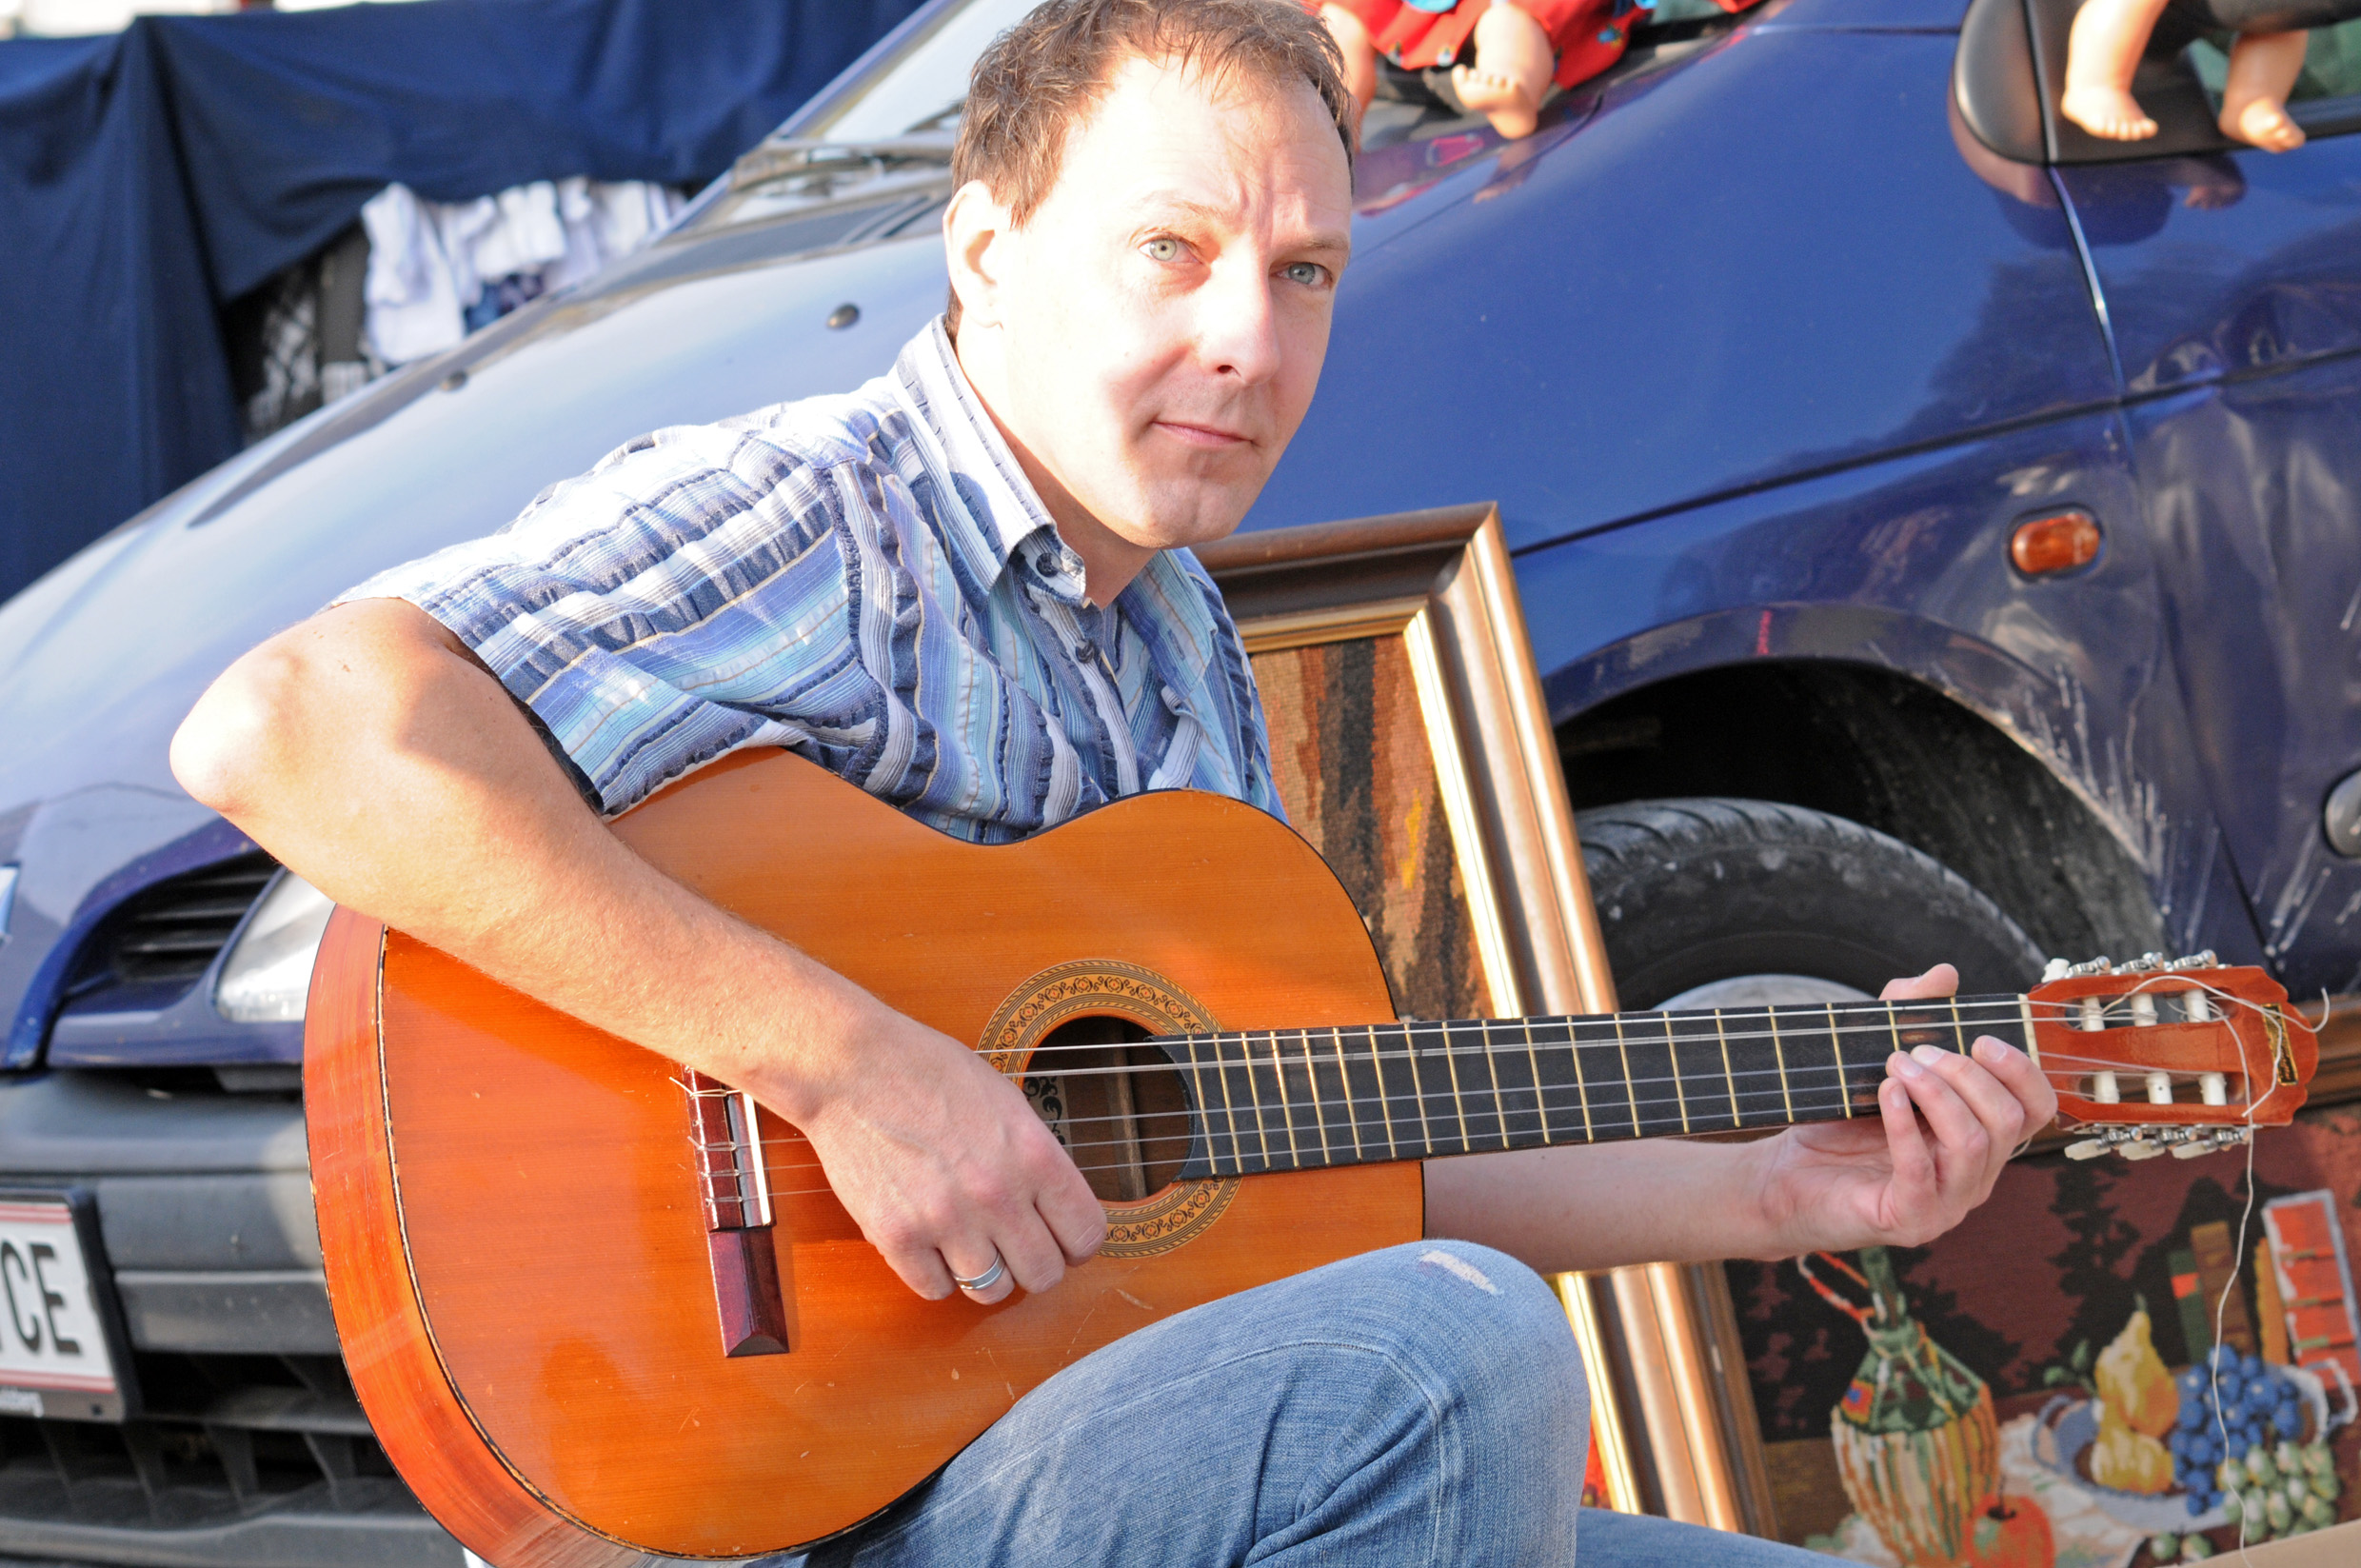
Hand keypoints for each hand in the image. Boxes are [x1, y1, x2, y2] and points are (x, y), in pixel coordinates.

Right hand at [768, 999, 1105, 1305]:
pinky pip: (936, 1289)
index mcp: (1034, 1154)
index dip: (1076, 1244)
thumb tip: (1057, 1210)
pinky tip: (931, 1244)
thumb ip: (1035, 1159)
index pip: (1085, 1234)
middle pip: (1044, 1275)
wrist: (854, 1067)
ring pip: (992, 1291)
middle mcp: (998, 1194)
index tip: (1062, 1241)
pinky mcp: (897, 1237)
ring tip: (970, 1246)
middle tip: (1015, 1248)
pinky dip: (936, 1274)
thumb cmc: (929, 1073)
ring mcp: (946, 1220)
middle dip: (1034, 1265)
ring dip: (986, 1274)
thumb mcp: (1006, 1102)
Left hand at [1741, 963, 2057, 1257]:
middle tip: (1914, 1051)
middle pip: (2006, 1120)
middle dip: (1965, 1074)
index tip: (1980, 1039)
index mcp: (1981, 1141)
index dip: (2021, 1071)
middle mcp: (1974, 1177)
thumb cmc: (1839, 1122)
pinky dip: (1904, 1125)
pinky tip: (1886, 1093)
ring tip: (1896, 1067)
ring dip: (1937, 1093)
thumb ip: (1909, 1015)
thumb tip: (1946, 973)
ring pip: (1973, 1143)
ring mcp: (1946, 1205)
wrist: (1784, 1178)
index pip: (2036, 1110)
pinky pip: (1921, 1171)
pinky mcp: (1908, 1219)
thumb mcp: (1877, 1061)